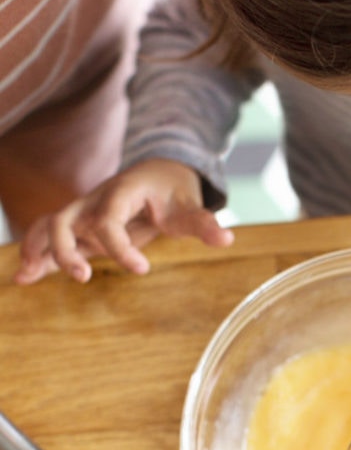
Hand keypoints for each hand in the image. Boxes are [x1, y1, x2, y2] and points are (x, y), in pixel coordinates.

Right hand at [13, 158, 232, 283]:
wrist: (157, 171)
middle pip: (65, 219)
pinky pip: (49, 235)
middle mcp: (94, 201)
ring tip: (28, 277)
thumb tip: (227, 239)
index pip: (110, 220)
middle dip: (66, 248)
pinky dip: (36, 254)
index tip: (142, 269)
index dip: (120, 246)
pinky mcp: (79, 225)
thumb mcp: (190, 205)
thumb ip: (204, 223)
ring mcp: (83, 212)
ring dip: (39, 250)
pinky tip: (25, 278)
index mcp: (121, 192)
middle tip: (81, 277)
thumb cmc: (173, 190)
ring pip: (49, 226)